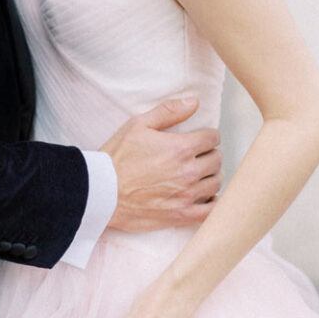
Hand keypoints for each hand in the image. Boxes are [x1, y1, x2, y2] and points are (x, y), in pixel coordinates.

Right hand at [101, 98, 221, 231]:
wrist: (101, 191)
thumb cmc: (117, 157)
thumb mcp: (138, 124)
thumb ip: (169, 111)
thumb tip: (194, 102)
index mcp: (180, 148)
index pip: (212, 138)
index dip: (208, 135)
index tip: (201, 138)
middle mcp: (188, 172)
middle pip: (217, 160)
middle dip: (210, 154)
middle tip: (200, 155)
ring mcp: (186, 196)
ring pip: (216, 183)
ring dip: (212, 176)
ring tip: (201, 174)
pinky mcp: (180, 216)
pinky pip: (210, 211)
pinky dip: (213, 203)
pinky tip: (205, 196)